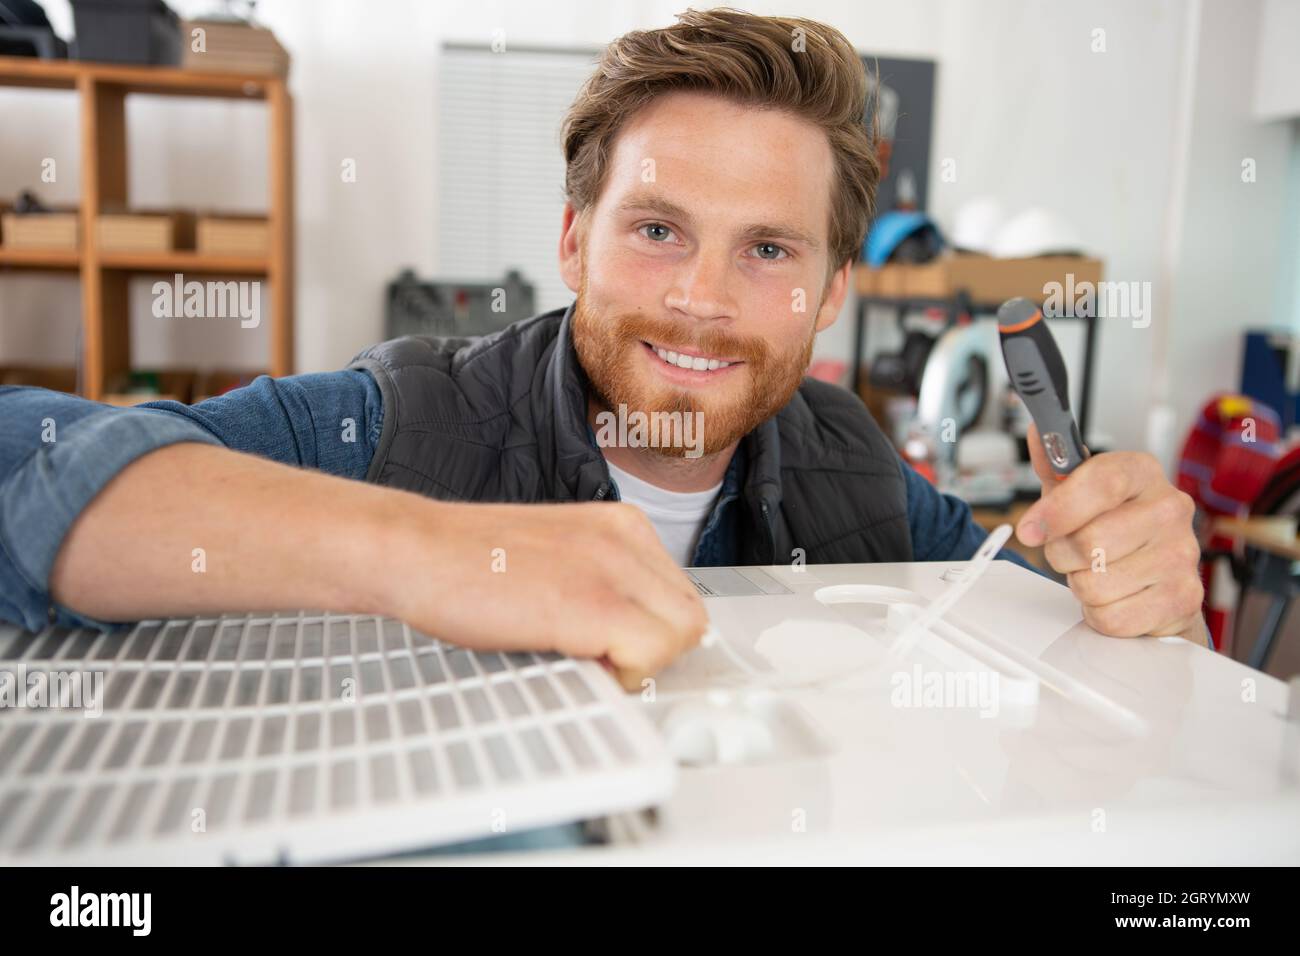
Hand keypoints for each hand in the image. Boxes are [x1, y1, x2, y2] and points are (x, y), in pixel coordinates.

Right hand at [383, 498, 708, 689]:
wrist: (414, 550)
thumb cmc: (467, 560)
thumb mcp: (556, 555)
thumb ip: (601, 581)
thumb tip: (632, 631)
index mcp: (622, 525)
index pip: (680, 595)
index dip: (652, 632)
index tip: (618, 648)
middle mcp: (628, 537)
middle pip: (690, 617)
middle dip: (654, 651)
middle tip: (600, 659)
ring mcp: (613, 568)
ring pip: (681, 637)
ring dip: (640, 663)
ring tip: (583, 658)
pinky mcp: (594, 604)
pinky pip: (650, 656)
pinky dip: (621, 675)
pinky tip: (574, 661)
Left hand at [1016, 424, 1206, 643]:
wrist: (1159, 578)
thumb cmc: (1113, 528)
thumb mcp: (1078, 492)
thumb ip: (1055, 466)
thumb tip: (1038, 434)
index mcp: (1142, 473)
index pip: (1100, 482)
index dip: (1057, 509)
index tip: (1029, 529)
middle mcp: (1170, 508)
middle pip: (1089, 542)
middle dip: (1062, 555)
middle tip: (1070, 554)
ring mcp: (1182, 554)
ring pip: (1094, 583)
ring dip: (1082, 585)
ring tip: (1097, 572)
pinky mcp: (1182, 598)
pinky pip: (1110, 617)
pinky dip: (1100, 614)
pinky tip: (1116, 596)